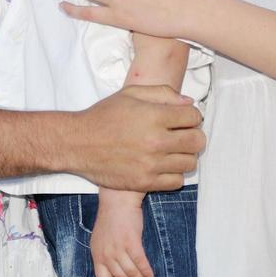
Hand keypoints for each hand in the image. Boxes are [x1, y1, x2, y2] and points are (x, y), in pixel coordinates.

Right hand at [70, 86, 202, 192]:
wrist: (78, 143)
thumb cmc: (104, 115)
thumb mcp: (130, 93)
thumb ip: (162, 93)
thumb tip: (188, 102)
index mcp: (154, 116)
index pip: (194, 116)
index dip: (192, 116)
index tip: (183, 119)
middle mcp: (155, 142)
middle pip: (197, 141)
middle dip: (194, 135)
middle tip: (182, 135)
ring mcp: (150, 165)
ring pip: (190, 163)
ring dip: (185, 156)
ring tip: (173, 151)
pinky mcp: (144, 183)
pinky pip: (176, 182)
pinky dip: (174, 174)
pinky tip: (163, 166)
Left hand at [91, 190, 154, 276]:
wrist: (117, 200)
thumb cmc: (111, 219)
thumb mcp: (101, 240)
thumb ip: (106, 256)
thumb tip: (116, 274)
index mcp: (97, 255)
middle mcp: (106, 254)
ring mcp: (118, 248)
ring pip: (131, 272)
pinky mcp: (131, 241)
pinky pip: (140, 261)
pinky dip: (146, 271)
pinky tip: (151, 276)